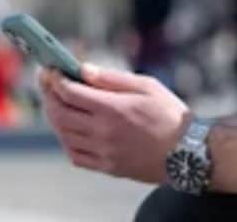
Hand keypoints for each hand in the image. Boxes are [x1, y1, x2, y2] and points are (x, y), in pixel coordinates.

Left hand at [39, 64, 190, 183]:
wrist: (187, 152)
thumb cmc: (170, 115)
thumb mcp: (147, 86)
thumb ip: (112, 79)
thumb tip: (84, 69)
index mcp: (113, 108)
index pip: (70, 93)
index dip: (55, 80)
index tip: (51, 71)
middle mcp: (103, 132)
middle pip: (60, 114)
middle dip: (50, 96)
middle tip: (49, 84)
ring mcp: (103, 152)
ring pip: (64, 135)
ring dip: (56, 117)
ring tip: (59, 104)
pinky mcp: (107, 167)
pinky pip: (75, 156)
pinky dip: (66, 141)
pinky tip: (72, 131)